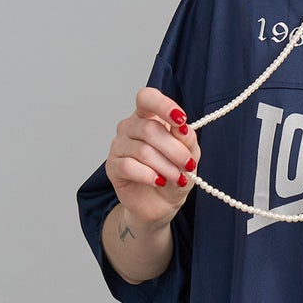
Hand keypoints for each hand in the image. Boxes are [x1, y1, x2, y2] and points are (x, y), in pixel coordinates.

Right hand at [104, 87, 200, 227]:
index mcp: (149, 116)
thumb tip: (182, 128)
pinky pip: (129, 166)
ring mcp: (119, 145)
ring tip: (177, 178)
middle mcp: (130, 126)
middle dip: (174, 150)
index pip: (147, 98)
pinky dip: (148, 175)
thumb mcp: (190, 156)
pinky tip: (158, 182)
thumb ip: (187, 140)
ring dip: (166, 166)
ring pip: (142, 150)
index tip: (180, 120)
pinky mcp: (113, 166)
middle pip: (149, 128)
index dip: (163, 105)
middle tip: (188, 166)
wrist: (162, 204)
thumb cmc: (175, 174)